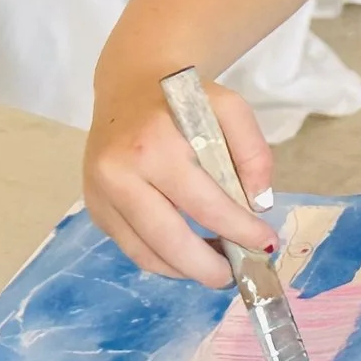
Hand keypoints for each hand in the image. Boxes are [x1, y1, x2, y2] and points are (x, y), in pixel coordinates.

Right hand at [84, 72, 275, 285]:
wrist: (129, 86)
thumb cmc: (184, 100)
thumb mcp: (230, 108)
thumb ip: (253, 152)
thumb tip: (258, 203)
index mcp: (153, 146)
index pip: (205, 205)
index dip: (240, 231)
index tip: (266, 243)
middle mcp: (118, 173)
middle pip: (169, 240)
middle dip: (208, 267)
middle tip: (237, 274)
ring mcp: (100, 193)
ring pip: (146, 253)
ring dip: (186, 269)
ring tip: (217, 266)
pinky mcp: (94, 207)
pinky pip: (131, 247)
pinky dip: (163, 260)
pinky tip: (189, 255)